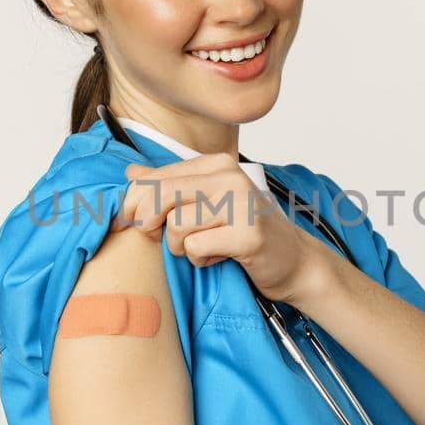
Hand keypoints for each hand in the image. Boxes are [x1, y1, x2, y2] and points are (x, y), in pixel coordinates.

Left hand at [110, 153, 327, 303]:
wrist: (293, 260)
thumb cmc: (245, 232)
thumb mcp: (205, 203)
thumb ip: (168, 186)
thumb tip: (131, 174)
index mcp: (216, 164)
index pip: (154, 178)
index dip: (134, 205)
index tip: (137, 223)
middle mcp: (229, 177)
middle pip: (159, 197)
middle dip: (150, 224)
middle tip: (163, 238)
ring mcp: (241, 203)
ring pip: (175, 226)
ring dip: (180, 247)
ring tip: (203, 248)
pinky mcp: (248, 234)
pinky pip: (196, 248)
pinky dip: (201, 260)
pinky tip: (220, 257)